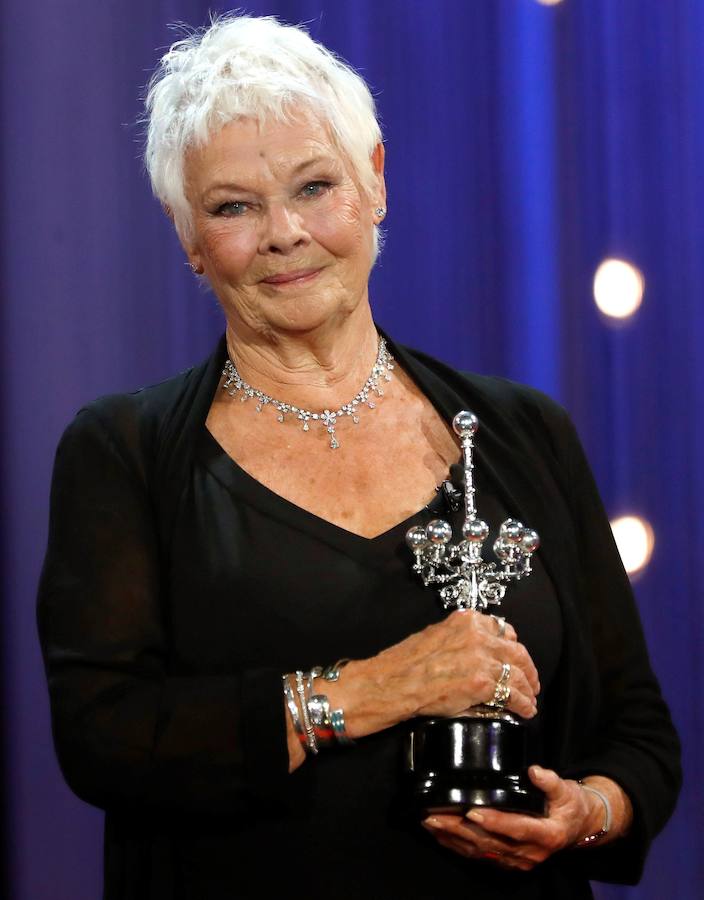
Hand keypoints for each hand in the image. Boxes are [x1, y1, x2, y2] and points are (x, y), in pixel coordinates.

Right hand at [372, 608, 539, 721]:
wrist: (392, 683)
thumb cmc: (406, 663)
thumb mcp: (436, 636)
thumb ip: (460, 638)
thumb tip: (478, 653)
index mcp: (467, 621)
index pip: (504, 630)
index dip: (514, 646)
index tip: (516, 657)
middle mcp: (478, 636)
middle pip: (517, 652)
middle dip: (528, 669)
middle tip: (531, 681)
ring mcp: (482, 659)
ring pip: (519, 675)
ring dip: (528, 689)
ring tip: (530, 700)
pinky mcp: (482, 685)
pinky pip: (513, 695)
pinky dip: (523, 704)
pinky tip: (524, 710)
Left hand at [422, 766, 604, 870]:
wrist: (579, 828)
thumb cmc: (571, 806)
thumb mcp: (567, 790)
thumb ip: (551, 781)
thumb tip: (534, 771)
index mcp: (546, 834)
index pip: (515, 828)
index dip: (493, 822)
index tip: (471, 811)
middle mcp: (530, 853)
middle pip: (490, 843)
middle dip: (459, 830)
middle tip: (434, 817)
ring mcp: (518, 860)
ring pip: (481, 851)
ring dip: (453, 839)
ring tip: (430, 824)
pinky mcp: (510, 861)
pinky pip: (482, 856)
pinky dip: (460, 847)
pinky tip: (442, 836)